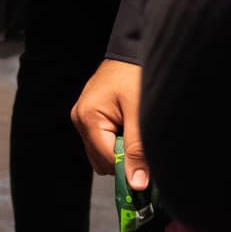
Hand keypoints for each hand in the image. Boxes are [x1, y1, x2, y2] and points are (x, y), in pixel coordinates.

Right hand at [71, 57, 145, 184]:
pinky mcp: (92, 116)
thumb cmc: (134, 73)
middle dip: (125, 160)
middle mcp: (80, 119)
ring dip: (123, 151)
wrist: (133, 48)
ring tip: (137, 133)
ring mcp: (84, 118)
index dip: (129, 169)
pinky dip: (120, 142)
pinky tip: (131, 129)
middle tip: (146, 148)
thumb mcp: (140, 112)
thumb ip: (138, 150)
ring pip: (104, 154)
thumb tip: (137, 183)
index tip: (149, 173)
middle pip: (103, 161)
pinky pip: (104, 141)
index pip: (107, 160)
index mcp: (88, 117)